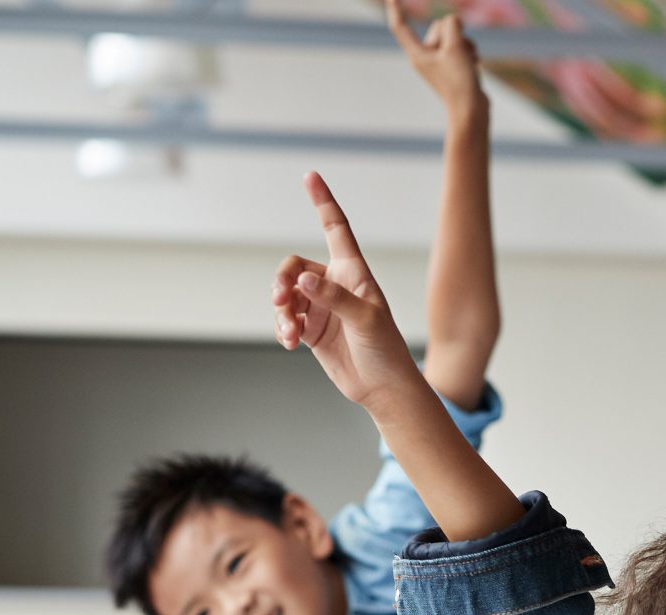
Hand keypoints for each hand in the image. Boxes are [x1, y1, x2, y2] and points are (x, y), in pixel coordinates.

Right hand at [270, 173, 420, 407]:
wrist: (382, 387)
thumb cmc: (386, 350)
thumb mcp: (366, 321)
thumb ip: (335, 298)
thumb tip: (304, 280)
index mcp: (354, 272)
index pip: (336, 229)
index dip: (323, 202)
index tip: (310, 176)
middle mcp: (335, 284)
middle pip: (294, 266)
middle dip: (282, 280)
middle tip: (280, 299)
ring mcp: (321, 306)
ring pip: (286, 293)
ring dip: (281, 309)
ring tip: (289, 331)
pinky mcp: (311, 329)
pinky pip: (285, 318)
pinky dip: (282, 327)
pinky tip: (288, 342)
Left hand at [387, 0, 487, 125]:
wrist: (471, 111)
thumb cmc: (459, 82)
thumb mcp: (455, 46)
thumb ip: (452, 25)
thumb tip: (453, 20)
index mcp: (417, 54)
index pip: (401, 27)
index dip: (396, 10)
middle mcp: (425, 57)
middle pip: (438, 27)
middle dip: (454, 33)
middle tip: (459, 53)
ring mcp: (439, 62)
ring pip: (452, 36)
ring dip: (465, 43)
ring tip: (470, 60)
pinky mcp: (452, 67)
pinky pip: (460, 47)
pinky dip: (468, 51)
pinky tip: (474, 63)